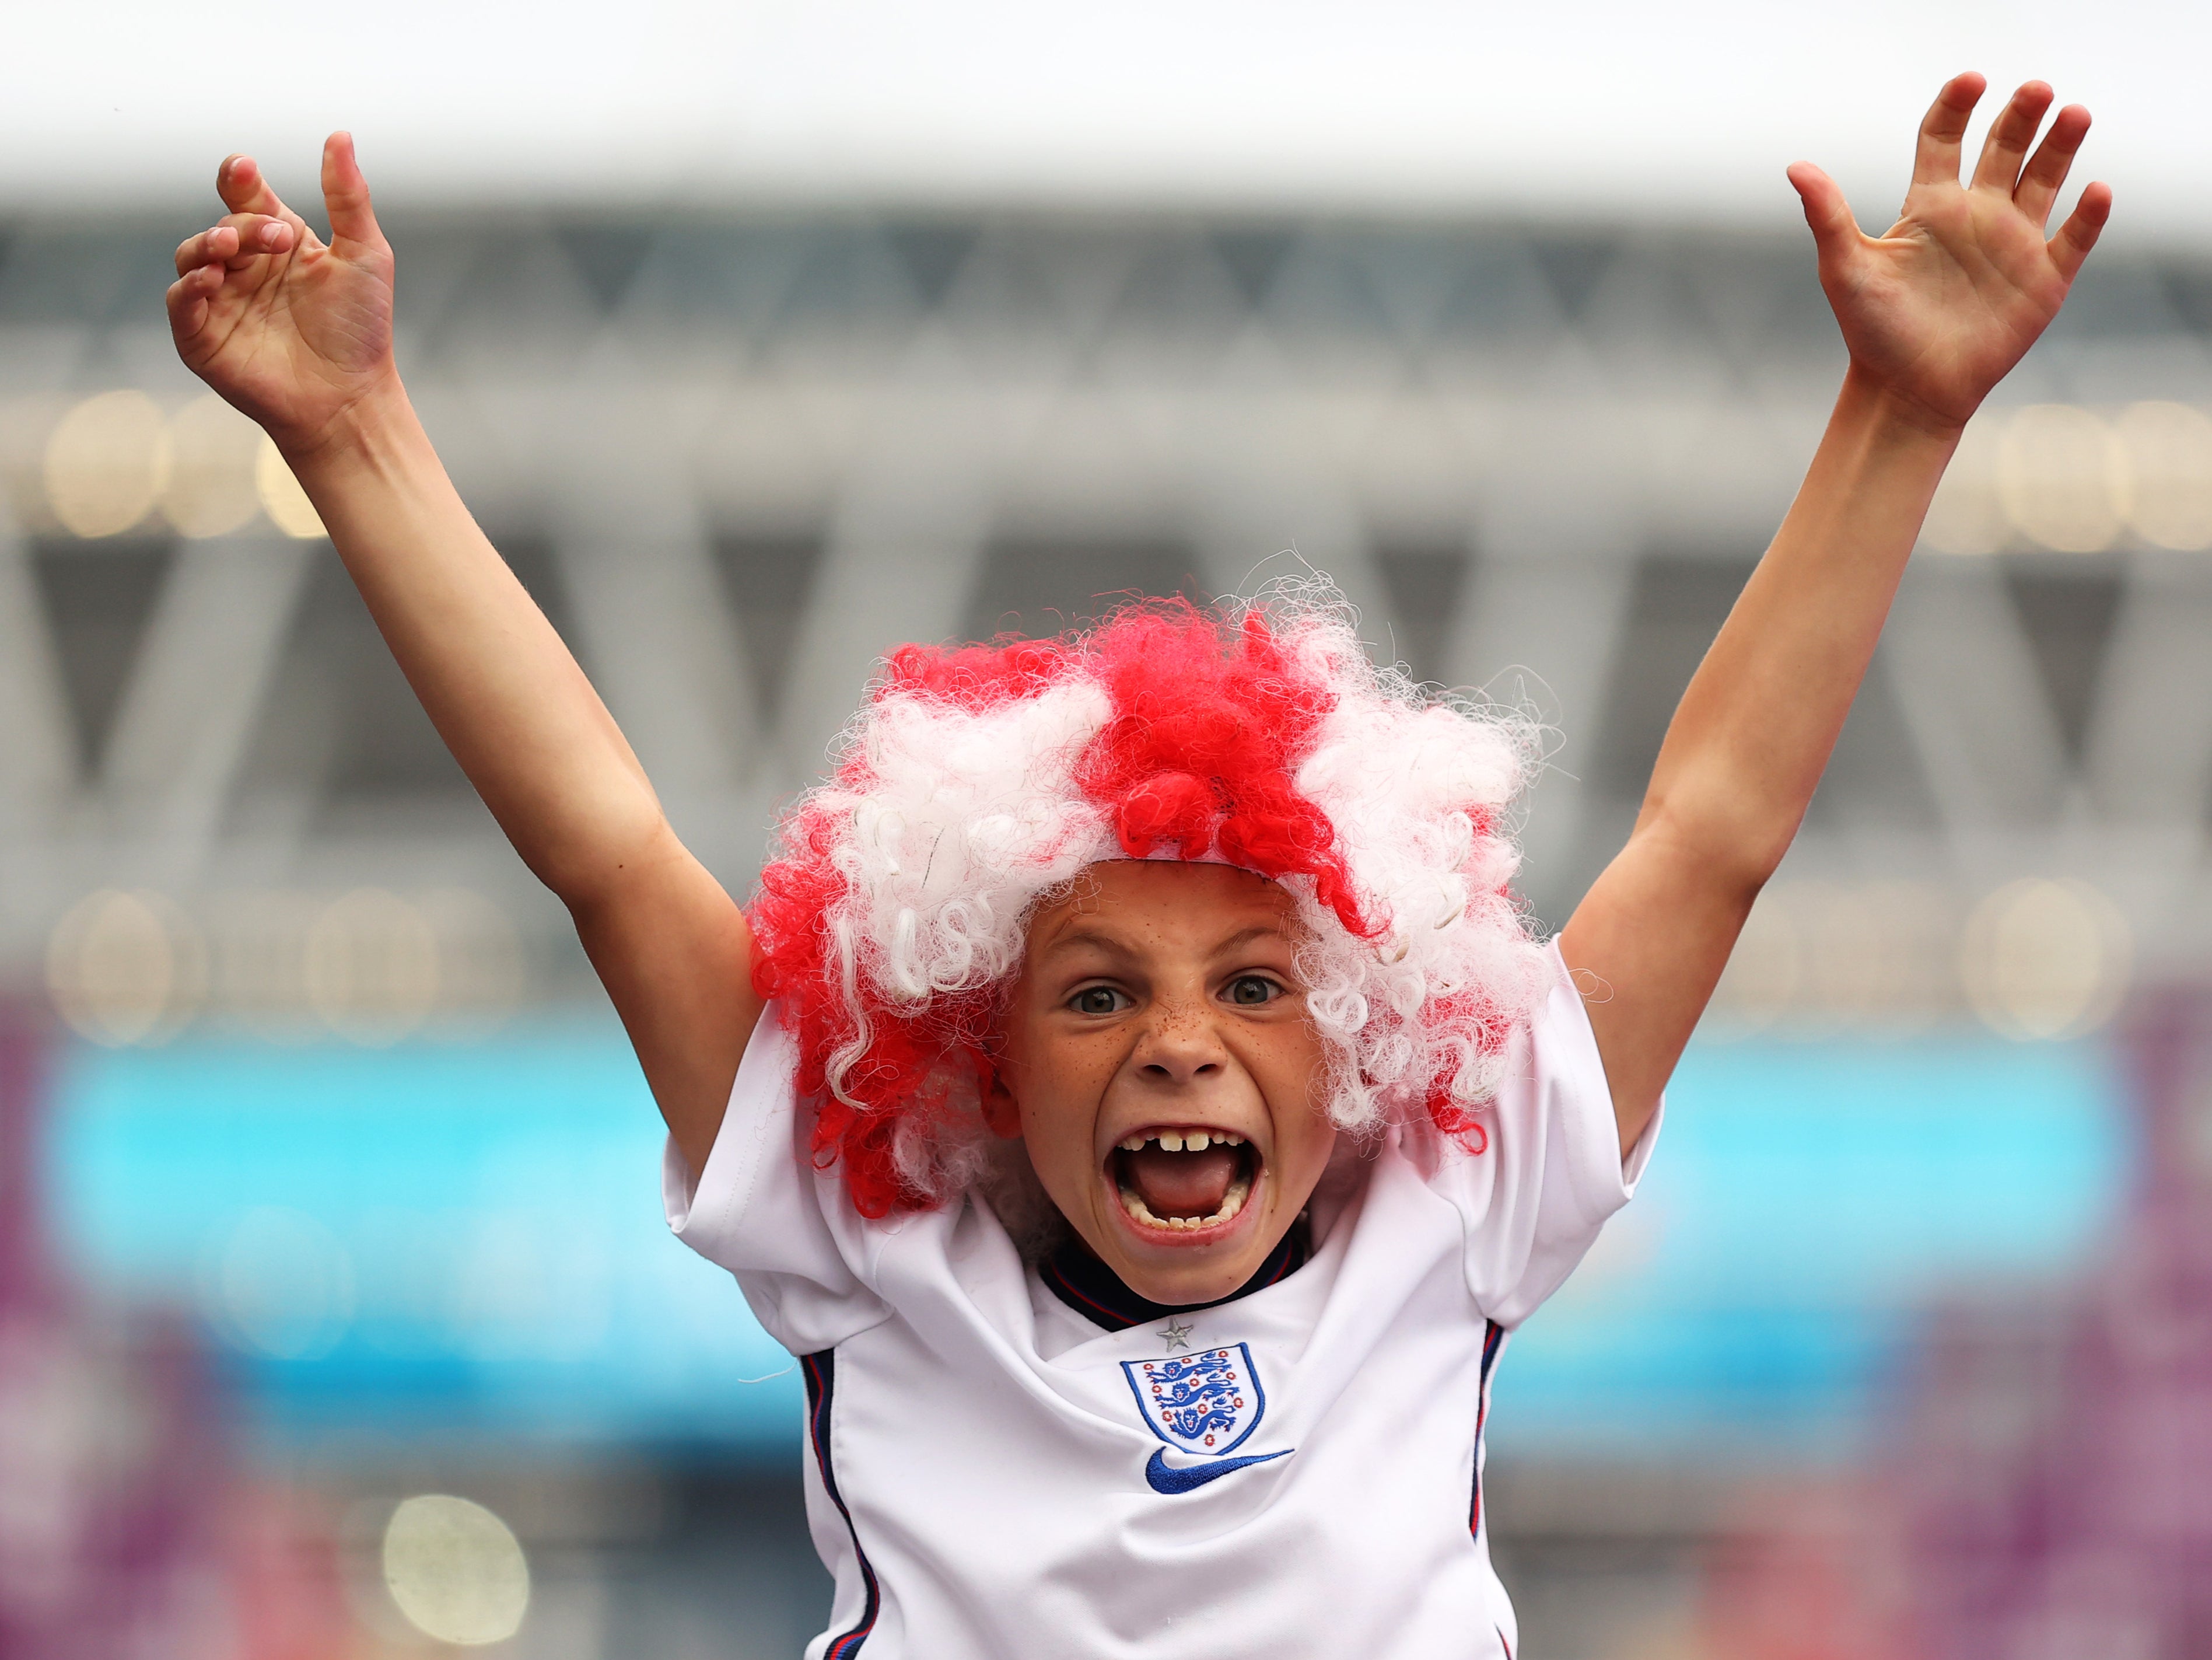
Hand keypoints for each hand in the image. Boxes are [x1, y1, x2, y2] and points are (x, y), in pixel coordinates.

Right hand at [166, 133, 397, 457]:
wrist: (352, 397)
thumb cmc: (361, 330)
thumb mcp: (366, 254)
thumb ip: (348, 196)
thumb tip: (339, 134)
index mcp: (278, 243)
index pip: (246, 197)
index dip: (239, 180)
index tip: (244, 171)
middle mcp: (245, 268)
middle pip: (223, 225)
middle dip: (243, 224)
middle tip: (276, 235)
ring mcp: (221, 301)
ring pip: (193, 256)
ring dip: (210, 245)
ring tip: (233, 248)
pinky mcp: (203, 338)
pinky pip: (181, 302)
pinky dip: (191, 286)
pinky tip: (214, 279)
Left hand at [1788, 74, 2111, 432]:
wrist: (1905, 392)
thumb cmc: (1872, 332)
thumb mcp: (1844, 269)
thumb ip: (1828, 216)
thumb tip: (1796, 166)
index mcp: (1929, 207)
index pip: (1943, 140)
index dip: (1956, 107)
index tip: (1971, 80)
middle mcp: (1975, 216)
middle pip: (2003, 149)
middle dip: (2021, 116)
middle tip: (2037, 88)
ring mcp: (2012, 244)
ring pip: (2044, 179)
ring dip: (2061, 147)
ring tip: (2074, 114)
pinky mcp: (2043, 279)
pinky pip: (2074, 238)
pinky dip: (2088, 215)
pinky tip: (2096, 189)